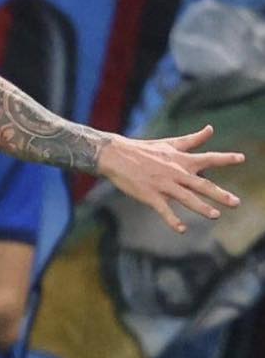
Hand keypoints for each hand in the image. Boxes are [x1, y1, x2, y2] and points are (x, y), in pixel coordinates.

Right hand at [98, 124, 243, 233]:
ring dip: (200, 207)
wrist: (115, 155)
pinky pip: (164, 210)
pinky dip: (173, 220)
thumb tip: (211, 129)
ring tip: (215, 215)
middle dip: (219, 194)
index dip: (225, 158)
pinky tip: (182, 229)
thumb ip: (192, 140)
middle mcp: (174, 172)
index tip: (242, 158)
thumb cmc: (144, 149)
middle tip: (236, 202)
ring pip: (185, 197)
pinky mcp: (150, 195)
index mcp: (180, 160)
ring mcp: (162, 184)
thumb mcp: (170, 143)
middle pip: (201, 184)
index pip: (207, 158)